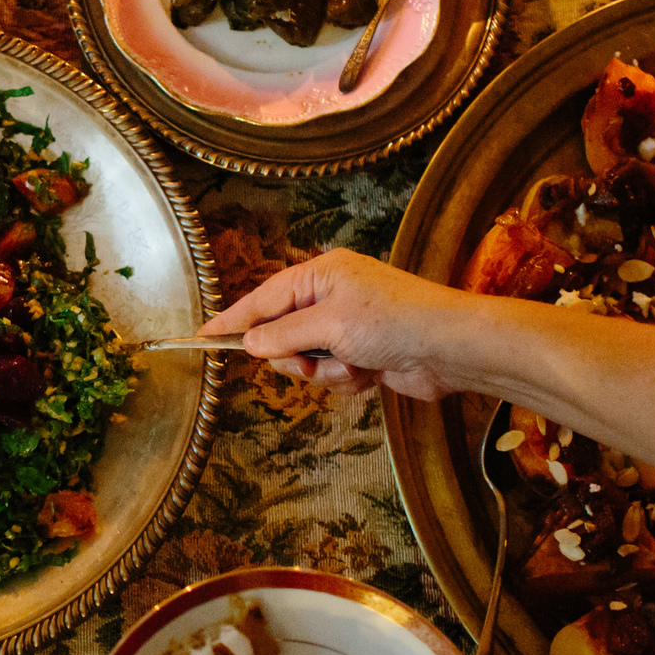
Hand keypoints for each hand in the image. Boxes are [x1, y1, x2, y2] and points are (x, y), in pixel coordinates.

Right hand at [199, 249, 488, 400]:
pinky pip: (332, 374)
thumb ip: (283, 335)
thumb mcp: (330, 324)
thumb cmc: (394, 321)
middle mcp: (330, 297)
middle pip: (280, 334)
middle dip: (292, 357)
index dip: (232, 319)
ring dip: (324, 372)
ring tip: (352, 367)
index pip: (262, 298)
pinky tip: (370, 375)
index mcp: (320, 275)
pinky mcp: (363, 354)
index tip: (203, 337)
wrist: (451, 349)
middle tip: (305, 365)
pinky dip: (346, 379)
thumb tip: (248, 344)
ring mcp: (347, 327)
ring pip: (305, 360)